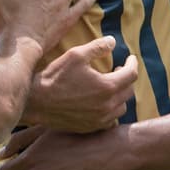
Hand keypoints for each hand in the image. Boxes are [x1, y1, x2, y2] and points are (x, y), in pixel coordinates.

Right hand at [24, 36, 138, 131]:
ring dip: (120, 95)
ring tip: (110, 86)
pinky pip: (110, 120)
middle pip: (129, 91)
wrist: (36, 102)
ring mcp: (100, 119)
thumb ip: (98, 47)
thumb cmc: (55, 76)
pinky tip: (102, 102)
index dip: (133, 63)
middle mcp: (107, 106)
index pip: (131, 74)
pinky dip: (111, 110)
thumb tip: (113, 42)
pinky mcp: (91, 127)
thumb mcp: (76, 55)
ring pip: (121, 107)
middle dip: (126, 78)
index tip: (130, 58)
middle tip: (117, 70)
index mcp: (107, 87)